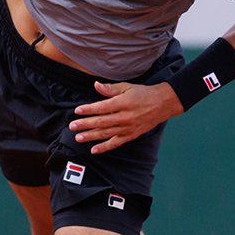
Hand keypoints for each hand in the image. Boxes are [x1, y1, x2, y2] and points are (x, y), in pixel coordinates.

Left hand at [68, 81, 183, 153]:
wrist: (162, 104)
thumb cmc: (143, 94)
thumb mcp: (127, 87)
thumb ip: (110, 89)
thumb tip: (95, 85)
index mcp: (124, 103)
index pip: (102, 107)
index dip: (89, 110)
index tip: (77, 111)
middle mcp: (125, 117)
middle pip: (102, 122)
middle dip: (85, 124)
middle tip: (72, 126)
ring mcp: (128, 128)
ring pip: (106, 134)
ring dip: (91, 136)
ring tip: (78, 137)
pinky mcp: (131, 135)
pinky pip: (116, 143)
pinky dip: (104, 147)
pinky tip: (94, 149)